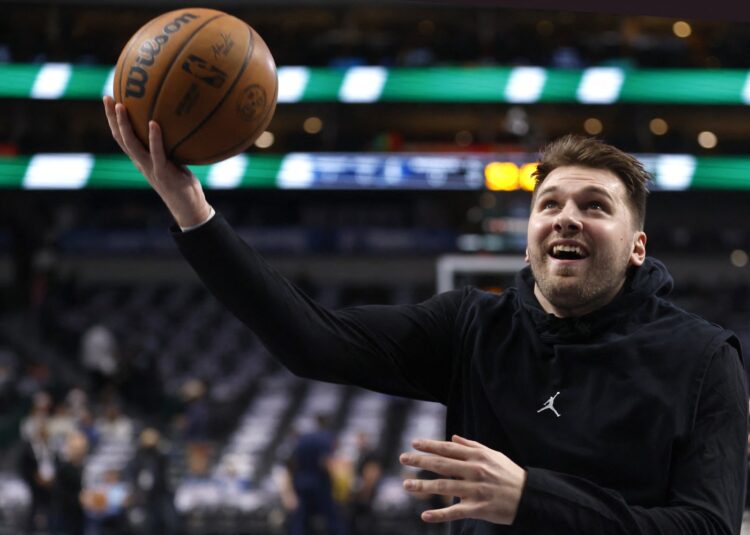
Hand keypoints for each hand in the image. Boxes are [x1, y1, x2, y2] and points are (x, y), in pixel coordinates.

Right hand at [102, 96, 211, 227]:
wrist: (188, 208)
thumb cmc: (183, 183)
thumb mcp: (175, 160)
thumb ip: (171, 146)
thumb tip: (177, 123)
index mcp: (141, 159)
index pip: (122, 137)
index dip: (113, 120)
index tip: (109, 99)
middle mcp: (141, 163)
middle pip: (120, 138)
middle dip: (111, 118)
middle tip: (107, 97)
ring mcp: (150, 168)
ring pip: (131, 145)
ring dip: (125, 125)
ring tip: (121, 106)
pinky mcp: (163, 173)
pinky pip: (157, 153)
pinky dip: (154, 138)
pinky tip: (154, 123)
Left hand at [400, 435, 526, 524]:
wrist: (529, 496)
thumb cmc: (509, 473)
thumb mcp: (493, 454)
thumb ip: (472, 445)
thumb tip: (453, 437)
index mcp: (477, 456)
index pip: (448, 449)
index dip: (430, 445)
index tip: (414, 443)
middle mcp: (474, 471)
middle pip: (441, 464)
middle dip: (420, 461)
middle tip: (403, 459)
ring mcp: (476, 490)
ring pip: (444, 487)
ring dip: (423, 486)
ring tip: (406, 485)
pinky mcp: (479, 509)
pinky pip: (456, 512)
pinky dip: (440, 514)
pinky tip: (425, 515)